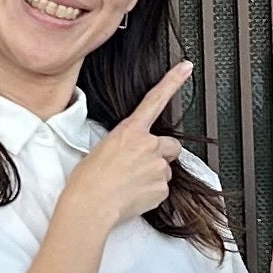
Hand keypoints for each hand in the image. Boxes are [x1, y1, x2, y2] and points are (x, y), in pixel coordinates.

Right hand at [58, 62, 191, 236]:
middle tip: (142, 166)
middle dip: (162, 154)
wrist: (90, 205)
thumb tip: (133, 153)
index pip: (155, 99)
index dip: (173, 81)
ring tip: (130, 184)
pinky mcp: (162, 189)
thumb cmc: (87, 179)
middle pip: (171, 146)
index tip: (186, 67)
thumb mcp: (102, 149)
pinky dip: (150, 193)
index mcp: (131, 131)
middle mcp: (149, 145)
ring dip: (153, 175)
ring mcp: (158, 168)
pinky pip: (161, 189)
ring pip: (165, 170)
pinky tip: (133, 196)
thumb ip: (126, 144)